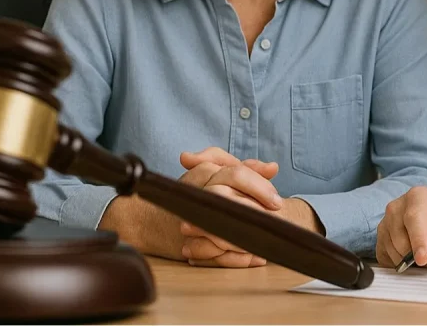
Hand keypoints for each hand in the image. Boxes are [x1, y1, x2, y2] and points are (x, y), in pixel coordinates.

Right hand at [95, 147, 281, 262]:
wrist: (150, 219)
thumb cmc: (190, 192)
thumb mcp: (216, 172)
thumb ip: (245, 168)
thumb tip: (273, 167)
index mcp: (207, 173)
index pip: (237, 174)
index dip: (260, 187)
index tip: (276, 201)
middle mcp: (198, 194)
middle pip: (233, 201)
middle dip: (258, 213)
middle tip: (275, 220)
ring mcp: (193, 221)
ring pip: (226, 230)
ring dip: (250, 239)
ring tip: (268, 243)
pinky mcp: (190, 245)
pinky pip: (218, 255)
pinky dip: (238, 259)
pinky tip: (255, 258)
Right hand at [376, 186, 426, 269]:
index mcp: (420, 196)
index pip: (414, 217)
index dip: (418, 239)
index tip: (423, 259)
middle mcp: (397, 206)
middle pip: (400, 237)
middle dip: (417, 255)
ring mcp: (385, 221)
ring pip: (392, 249)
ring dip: (409, 260)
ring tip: (424, 253)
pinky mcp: (379, 237)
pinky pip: (385, 257)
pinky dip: (399, 263)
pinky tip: (412, 255)